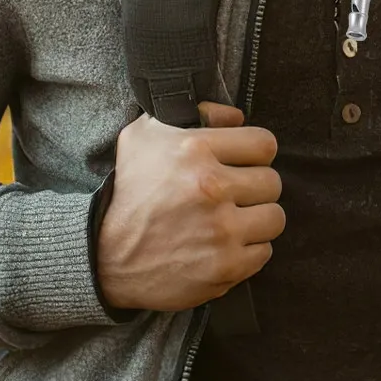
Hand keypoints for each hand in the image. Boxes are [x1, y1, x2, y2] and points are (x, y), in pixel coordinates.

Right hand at [96, 103, 283, 311]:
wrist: (106, 256)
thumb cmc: (129, 192)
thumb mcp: (143, 136)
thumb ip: (194, 114)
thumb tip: (236, 116)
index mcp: (195, 150)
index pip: (264, 144)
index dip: (256, 152)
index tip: (243, 162)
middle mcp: (212, 188)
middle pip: (272, 182)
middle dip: (255, 186)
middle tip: (235, 194)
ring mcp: (221, 231)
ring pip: (274, 217)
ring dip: (257, 218)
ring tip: (234, 219)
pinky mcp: (226, 267)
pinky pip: (264, 251)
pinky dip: (249, 249)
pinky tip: (225, 245)